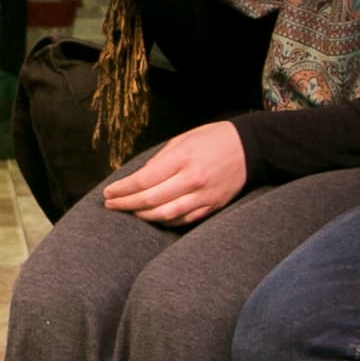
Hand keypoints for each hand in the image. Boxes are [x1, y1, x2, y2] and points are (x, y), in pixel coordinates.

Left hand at [103, 122, 247, 224]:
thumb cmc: (213, 139)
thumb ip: (160, 160)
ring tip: (129, 212)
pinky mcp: (212, 206)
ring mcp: (203, 195)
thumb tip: (139, 177)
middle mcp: (192, 179)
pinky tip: (153, 217)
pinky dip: (165, 221)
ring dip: (143, 215)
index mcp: (182, 158)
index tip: (108, 193)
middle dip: (126, 204)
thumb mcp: (182, 140)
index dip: (123, 189)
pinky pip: (183, 220)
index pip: (144, 180)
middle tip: (111, 205)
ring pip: (165, 214)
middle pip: (150, 200)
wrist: (251, 147)